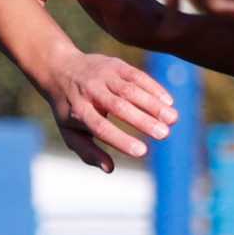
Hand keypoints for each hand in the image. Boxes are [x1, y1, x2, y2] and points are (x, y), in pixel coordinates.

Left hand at [39, 45, 178, 172]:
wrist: (60, 69)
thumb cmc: (69, 109)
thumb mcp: (70, 132)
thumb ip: (88, 152)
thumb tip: (109, 169)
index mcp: (78, 111)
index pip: (101, 128)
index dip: (121, 140)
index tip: (142, 152)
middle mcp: (90, 92)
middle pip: (119, 107)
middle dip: (142, 121)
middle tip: (164, 135)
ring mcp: (103, 76)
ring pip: (130, 90)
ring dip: (153, 104)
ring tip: (173, 119)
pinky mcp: (116, 65)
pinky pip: (137, 76)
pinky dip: (154, 88)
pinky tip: (169, 102)